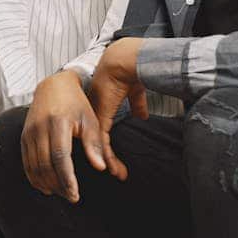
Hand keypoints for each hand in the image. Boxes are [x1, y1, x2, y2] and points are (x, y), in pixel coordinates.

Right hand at [21, 70, 122, 203]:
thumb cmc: (76, 103)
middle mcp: (40, 127)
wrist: (53, 86)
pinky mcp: (24, 135)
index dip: (67, 179)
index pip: (60, 157)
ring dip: (46, 183)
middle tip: (71, 197)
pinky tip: (45, 185)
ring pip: (34, 166)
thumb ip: (94, 144)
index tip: (75, 194)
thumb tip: (100, 167)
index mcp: (58, 123)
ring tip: (60, 192)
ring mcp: (29, 132)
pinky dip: (34, 177)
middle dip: (58, 185)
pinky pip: (26, 162)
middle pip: (45, 165)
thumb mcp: (90, 120)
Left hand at [86, 38, 148, 177]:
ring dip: (109, 161)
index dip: (107, 144)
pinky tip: (113, 168)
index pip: (100, 129)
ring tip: (119, 173)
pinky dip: (108, 158)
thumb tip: (142, 115)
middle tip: (117, 171)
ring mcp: (94, 117)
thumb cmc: (129, 72)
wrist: (123, 63)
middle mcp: (94, 113)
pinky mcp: (99, 120)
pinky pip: (101, 144)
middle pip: (95, 141)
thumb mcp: (134, 92)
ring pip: (97, 146)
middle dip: (105, 158)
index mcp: (100, 105)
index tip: (115, 156)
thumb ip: (137, 104)